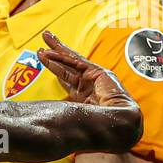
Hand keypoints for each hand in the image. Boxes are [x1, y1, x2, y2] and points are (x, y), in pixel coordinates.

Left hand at [38, 31, 142, 148]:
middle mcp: (89, 83)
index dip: (54, 66)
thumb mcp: (77, 115)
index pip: (66, 76)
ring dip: (56, 49)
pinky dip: (62, 58)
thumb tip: (47, 118)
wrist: (119, 123)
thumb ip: (65, 111)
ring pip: (71, 60)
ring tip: (45, 37)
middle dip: (55, 52)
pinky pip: (76, 63)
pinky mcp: (97, 72)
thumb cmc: (101, 125)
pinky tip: (50, 52)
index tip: (43, 57)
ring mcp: (94, 76)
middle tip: (45, 38)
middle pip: (67, 64)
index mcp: (84, 93)